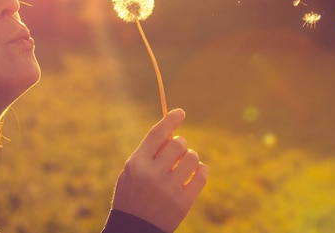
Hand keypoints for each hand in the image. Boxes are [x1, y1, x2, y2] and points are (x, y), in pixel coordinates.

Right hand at [111, 108, 207, 231]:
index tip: (181, 112)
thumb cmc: (133, 195)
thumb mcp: (131, 172)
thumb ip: (149, 152)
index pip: (157, 134)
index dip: (171, 120)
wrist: (135, 229)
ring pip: (193, 158)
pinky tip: (195, 174)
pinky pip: (202, 175)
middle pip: (178, 143)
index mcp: (136, 164)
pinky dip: (201, 171)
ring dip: (191, 158)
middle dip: (180, 145)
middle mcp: (152, 175)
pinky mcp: (183, 203)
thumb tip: (173, 131)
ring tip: (184, 166)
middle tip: (177, 153)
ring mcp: (168, 190)